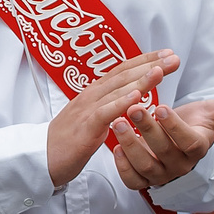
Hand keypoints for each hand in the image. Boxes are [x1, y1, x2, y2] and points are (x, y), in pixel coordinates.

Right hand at [46, 50, 174, 187]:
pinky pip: (104, 113)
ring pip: (116, 90)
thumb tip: (127, 99)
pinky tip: (137, 97)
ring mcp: (86, 110)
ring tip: (160, 71)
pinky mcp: (84, 128)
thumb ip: (108, 107)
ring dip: (140, 79)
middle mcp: (90, 97)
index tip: (166, 55)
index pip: (121, 71)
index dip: (144, 61)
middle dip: (149, 65)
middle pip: (122, 75)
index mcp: (93, 94)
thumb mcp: (90, 119)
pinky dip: (121, 103)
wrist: (40, 159)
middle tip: (172, 57)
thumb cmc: (67, 142)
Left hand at [111, 85, 213, 191]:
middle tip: (133, 108)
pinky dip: (122, 167)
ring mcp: (162, 175)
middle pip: (163, 152)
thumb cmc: (196, 123)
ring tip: (118, 123)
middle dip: (147, 129)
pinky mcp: (144, 181)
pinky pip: (132, 181)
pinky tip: (115, 147)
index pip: (189, 142)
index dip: (174, 126)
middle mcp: (180, 165)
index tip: (162, 107)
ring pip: (145, 167)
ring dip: (130, 145)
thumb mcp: (213, 113)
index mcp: (198, 148)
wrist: (181, 141)